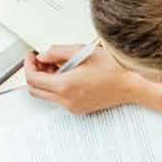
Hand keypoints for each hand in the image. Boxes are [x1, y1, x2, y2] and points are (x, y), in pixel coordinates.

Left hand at [24, 45, 155, 114]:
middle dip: (33, 73)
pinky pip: (58, 98)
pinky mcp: (78, 109)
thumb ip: (58, 52)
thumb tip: (42, 56)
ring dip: (44, 80)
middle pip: (34, 89)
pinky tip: (67, 74)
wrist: (133, 86)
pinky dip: (55, 86)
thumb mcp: (84, 52)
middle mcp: (66, 100)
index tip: (32, 56)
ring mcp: (72, 106)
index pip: (32, 78)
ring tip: (56, 65)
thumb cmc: (114, 69)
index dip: (28, 65)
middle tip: (40, 60)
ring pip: (45, 95)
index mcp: (65, 86)